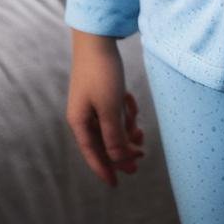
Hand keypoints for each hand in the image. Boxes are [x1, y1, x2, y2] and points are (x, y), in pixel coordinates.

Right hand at [66, 29, 145, 186]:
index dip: (105, 170)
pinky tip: (132, 104)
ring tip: (140, 130)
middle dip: (123, 149)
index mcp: (80, 122)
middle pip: (104, 142)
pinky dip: (125, 111)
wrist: (97, 38)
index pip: (93, 154)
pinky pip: (115, 111)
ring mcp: (92, 103)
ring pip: (112, 127)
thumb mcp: (110, 108)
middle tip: (143, 155)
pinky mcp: (101, 92)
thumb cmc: (101, 73)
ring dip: (126, 130)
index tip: (116, 185)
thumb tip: (118, 160)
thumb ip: (114, 136)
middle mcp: (83, 115)